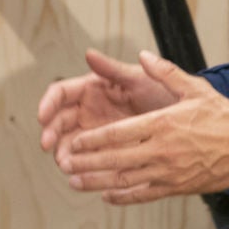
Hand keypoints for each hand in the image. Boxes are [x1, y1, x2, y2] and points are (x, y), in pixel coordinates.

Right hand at [37, 47, 179, 169]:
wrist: (187, 122)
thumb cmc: (163, 94)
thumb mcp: (140, 80)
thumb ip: (113, 69)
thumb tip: (89, 53)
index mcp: (93, 88)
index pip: (61, 93)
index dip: (48, 104)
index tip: (42, 117)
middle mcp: (90, 109)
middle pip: (59, 120)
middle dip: (51, 133)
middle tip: (49, 146)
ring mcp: (96, 131)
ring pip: (69, 142)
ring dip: (63, 153)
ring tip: (65, 164)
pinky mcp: (106, 151)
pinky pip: (87, 159)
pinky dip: (80, 167)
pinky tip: (79, 175)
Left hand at [58, 52, 228, 203]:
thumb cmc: (224, 117)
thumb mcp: (195, 88)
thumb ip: (166, 72)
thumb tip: (143, 55)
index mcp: (162, 124)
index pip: (118, 133)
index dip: (92, 139)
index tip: (74, 141)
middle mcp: (162, 150)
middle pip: (115, 159)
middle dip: (86, 162)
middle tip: (65, 162)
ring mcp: (168, 172)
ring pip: (125, 180)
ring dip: (97, 182)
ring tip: (75, 182)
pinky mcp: (177, 187)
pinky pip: (144, 195)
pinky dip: (123, 197)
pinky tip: (107, 196)